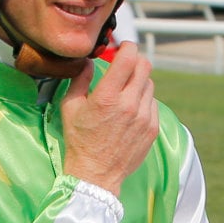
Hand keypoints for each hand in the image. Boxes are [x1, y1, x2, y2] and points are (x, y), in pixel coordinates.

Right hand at [62, 44, 157, 196]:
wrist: (96, 175)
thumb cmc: (80, 141)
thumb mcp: (70, 107)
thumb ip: (79, 79)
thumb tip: (88, 62)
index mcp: (107, 96)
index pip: (128, 58)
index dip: (127, 47)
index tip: (123, 48)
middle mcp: (129, 104)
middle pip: (144, 66)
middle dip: (135, 61)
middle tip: (126, 65)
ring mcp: (144, 117)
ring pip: (149, 85)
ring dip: (138, 82)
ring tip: (125, 93)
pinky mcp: (152, 129)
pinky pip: (153, 104)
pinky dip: (143, 101)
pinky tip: (130, 111)